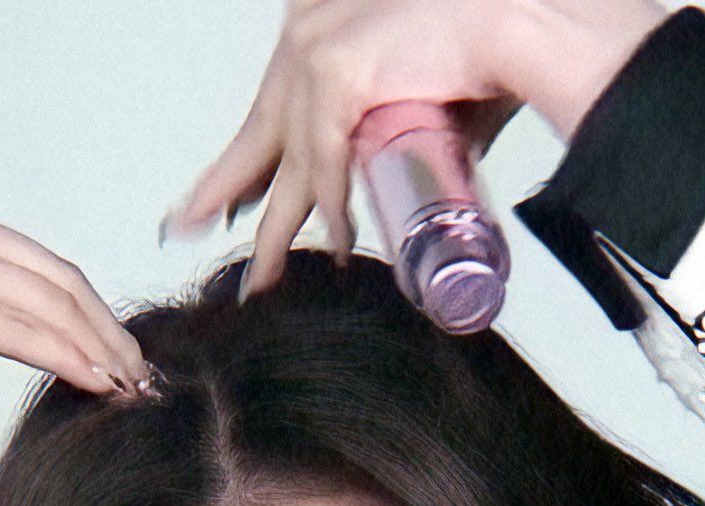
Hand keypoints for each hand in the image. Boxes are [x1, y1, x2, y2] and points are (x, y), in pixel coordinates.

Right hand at [0, 178, 150, 396]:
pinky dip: (65, 358)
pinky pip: (16, 330)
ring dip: (97, 350)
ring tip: (129, 387)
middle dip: (108, 331)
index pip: (40, 263)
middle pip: (59, 280)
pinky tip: (95, 382)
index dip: (88, 310)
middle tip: (141, 375)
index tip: (118, 350)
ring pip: (48, 305)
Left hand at [161, 0, 672, 299]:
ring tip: (263, 281)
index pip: (271, 112)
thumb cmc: (485, 53)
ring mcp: (313, 53)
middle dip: (220, 192)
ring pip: (288, 165)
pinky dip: (332, 211)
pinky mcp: (336, 73)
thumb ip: (399, 135)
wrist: (519, 23)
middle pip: (256, 136)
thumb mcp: (419, 99)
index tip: (226, 201)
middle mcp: (305, 37)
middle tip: (185, 229)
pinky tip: (337, 246)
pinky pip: (323, 165)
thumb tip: (410, 184)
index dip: (248, 162)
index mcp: (318, 35)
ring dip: (278, 232)